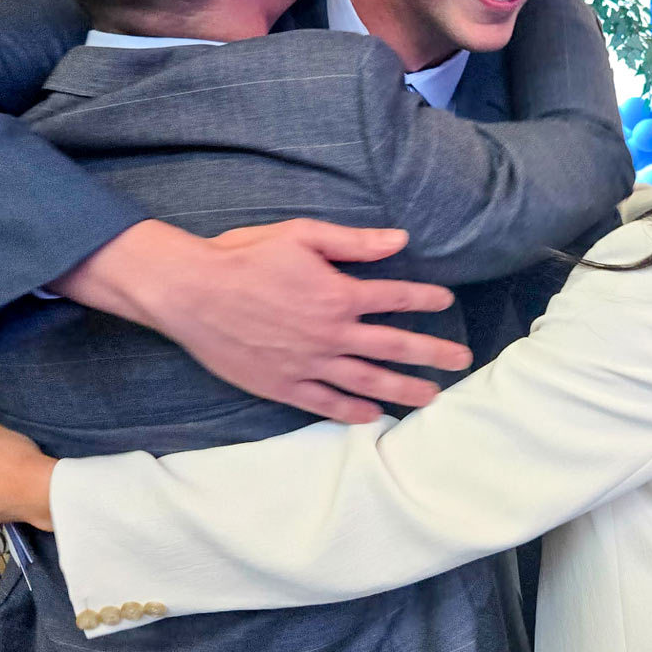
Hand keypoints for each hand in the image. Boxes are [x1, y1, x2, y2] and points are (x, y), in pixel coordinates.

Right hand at [52, 219, 468, 422]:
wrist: (191, 292)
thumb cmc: (244, 256)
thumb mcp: (301, 235)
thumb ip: (353, 242)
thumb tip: (400, 240)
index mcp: (338, 294)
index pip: (395, 296)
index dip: (424, 297)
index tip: (446, 301)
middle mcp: (330, 334)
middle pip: (393, 345)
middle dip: (432, 352)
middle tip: (461, 360)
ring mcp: (308, 364)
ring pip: (367, 381)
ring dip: (403, 389)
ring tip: (431, 397)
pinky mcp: (283, 385)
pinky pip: (325, 403)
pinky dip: (352, 411)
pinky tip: (373, 416)